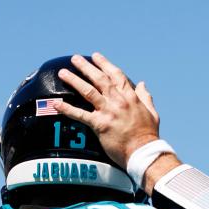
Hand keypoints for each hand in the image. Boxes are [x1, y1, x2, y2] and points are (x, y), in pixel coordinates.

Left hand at [54, 53, 160, 170]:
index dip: (105, 64)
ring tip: (62, 73)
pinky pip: (80, 114)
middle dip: (86, 67)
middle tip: (75, 58)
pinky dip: (67, 109)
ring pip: (88, 91)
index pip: (116, 75)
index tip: (95, 56)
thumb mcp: (152, 112)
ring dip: (74, 80)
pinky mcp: (100, 124)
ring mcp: (108, 112)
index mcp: (131, 97)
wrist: (143, 152)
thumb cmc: (148, 135)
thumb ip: (146, 97)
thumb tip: (142, 84)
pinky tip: (56, 104)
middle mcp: (118, 101)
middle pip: (100, 79)